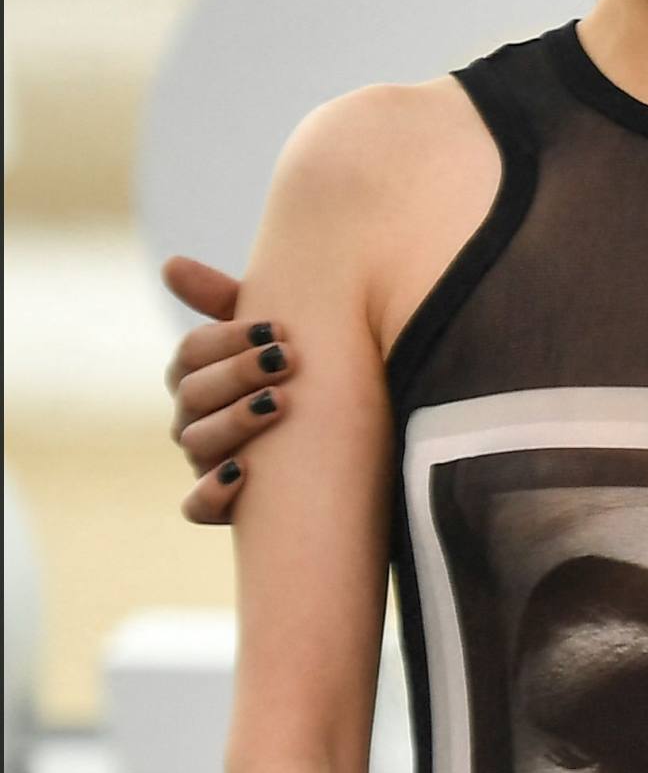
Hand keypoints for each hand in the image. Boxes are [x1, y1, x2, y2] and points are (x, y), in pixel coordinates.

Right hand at [163, 254, 288, 523]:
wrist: (352, 449)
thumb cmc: (304, 380)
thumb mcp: (273, 340)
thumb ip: (229, 301)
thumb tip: (170, 265)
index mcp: (201, 378)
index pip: (190, 355)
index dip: (225, 339)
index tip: (275, 328)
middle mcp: (196, 421)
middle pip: (192, 394)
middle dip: (237, 373)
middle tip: (287, 359)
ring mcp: (207, 463)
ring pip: (197, 442)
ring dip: (235, 420)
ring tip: (280, 402)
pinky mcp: (226, 505)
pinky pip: (197, 507)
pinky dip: (213, 491)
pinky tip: (244, 472)